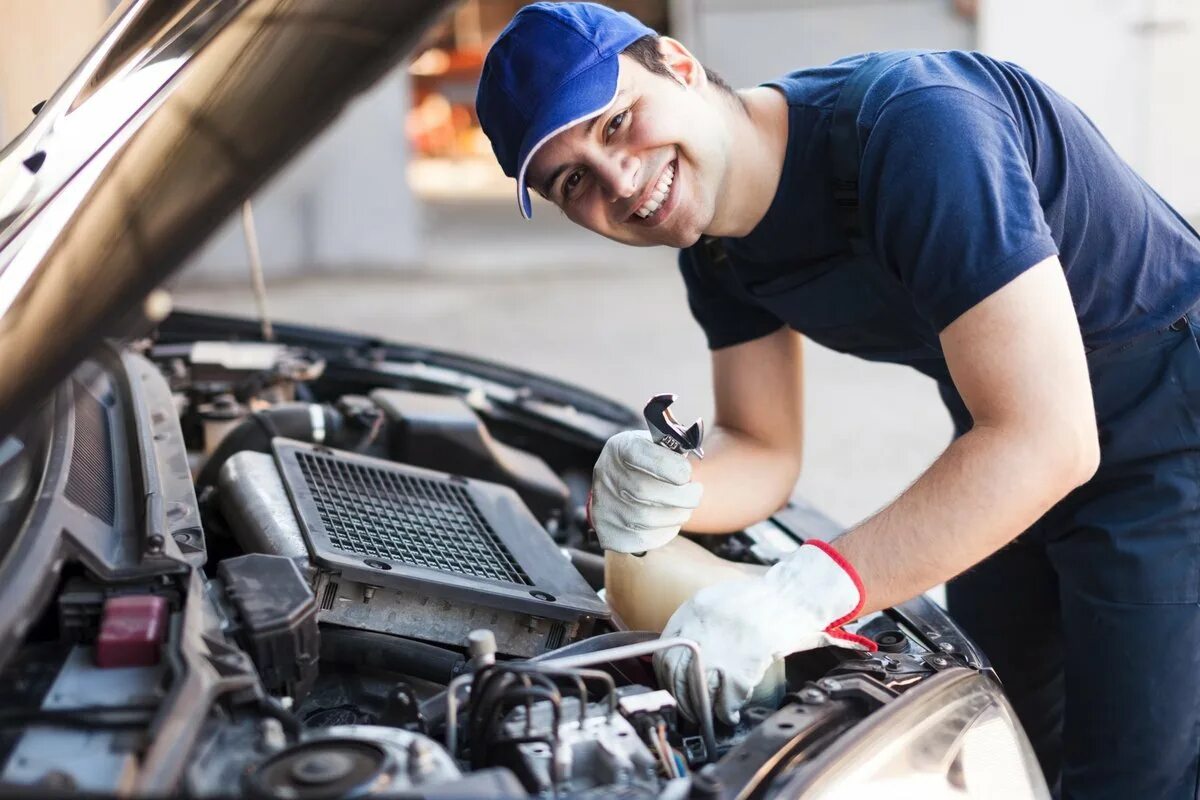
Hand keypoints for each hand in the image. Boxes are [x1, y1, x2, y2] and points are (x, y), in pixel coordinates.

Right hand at [589, 430, 703, 553]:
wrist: (619, 488)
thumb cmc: (647, 464)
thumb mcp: (656, 445)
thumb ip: (673, 448)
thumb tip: (693, 455)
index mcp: (620, 448)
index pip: (640, 454)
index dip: (670, 466)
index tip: (687, 473)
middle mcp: (607, 476)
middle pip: (644, 491)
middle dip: (681, 495)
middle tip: (696, 492)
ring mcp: (604, 506)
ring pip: (647, 518)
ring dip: (677, 514)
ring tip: (685, 507)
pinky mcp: (609, 533)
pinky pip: (645, 539)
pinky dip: (665, 531)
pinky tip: (669, 520)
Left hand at [653, 541, 875, 724]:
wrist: (794, 595)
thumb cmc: (764, 598)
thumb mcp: (720, 600)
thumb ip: (701, 623)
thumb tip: (690, 652)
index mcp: (693, 611)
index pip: (665, 650)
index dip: (668, 675)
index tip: (675, 686)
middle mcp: (700, 629)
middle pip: (676, 674)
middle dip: (682, 697)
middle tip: (690, 708)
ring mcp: (720, 649)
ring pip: (697, 690)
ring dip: (702, 709)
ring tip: (711, 715)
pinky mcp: (742, 665)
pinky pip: (726, 698)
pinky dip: (727, 710)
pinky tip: (732, 712)